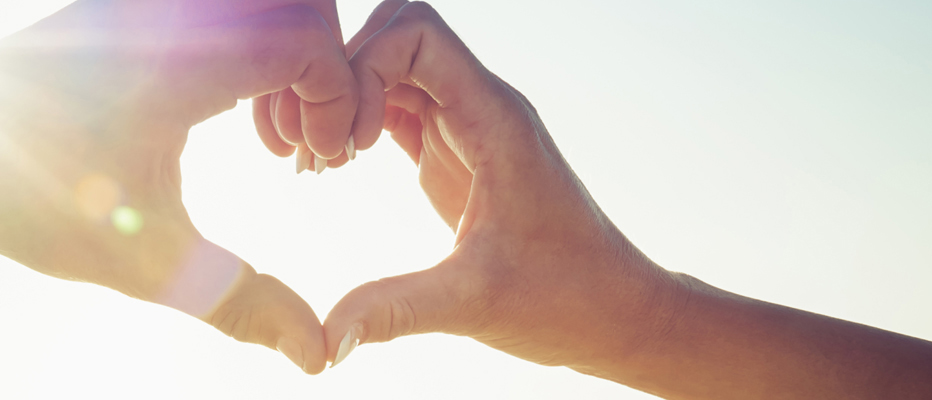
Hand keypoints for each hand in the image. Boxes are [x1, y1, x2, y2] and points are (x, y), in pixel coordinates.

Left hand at [0, 0, 359, 373]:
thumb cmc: (33, 205)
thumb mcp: (149, 263)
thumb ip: (244, 304)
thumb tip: (320, 359)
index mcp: (179, 61)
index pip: (310, 42)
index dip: (339, 102)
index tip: (316, 165)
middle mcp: (169, 12)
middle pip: (302, 5)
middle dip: (325, 70)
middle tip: (303, 146)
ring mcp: (148, 1)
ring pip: (267, 1)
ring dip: (290, 59)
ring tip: (273, 138)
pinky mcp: (131, 4)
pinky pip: (226, 5)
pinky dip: (251, 47)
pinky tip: (233, 117)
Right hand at [316, 0, 689, 370]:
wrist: (612, 312)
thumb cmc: (565, 300)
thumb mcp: (471, 304)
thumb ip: (395, 309)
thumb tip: (323, 343)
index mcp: (495, 119)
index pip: (419, 34)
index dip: (366, 66)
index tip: (349, 138)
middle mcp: (481, 108)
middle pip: (397, 35)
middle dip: (344, 74)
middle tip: (318, 145)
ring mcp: (466, 126)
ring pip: (391, 68)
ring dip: (345, 99)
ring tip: (319, 161)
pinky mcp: (453, 152)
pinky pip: (396, 105)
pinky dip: (357, 122)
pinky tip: (334, 167)